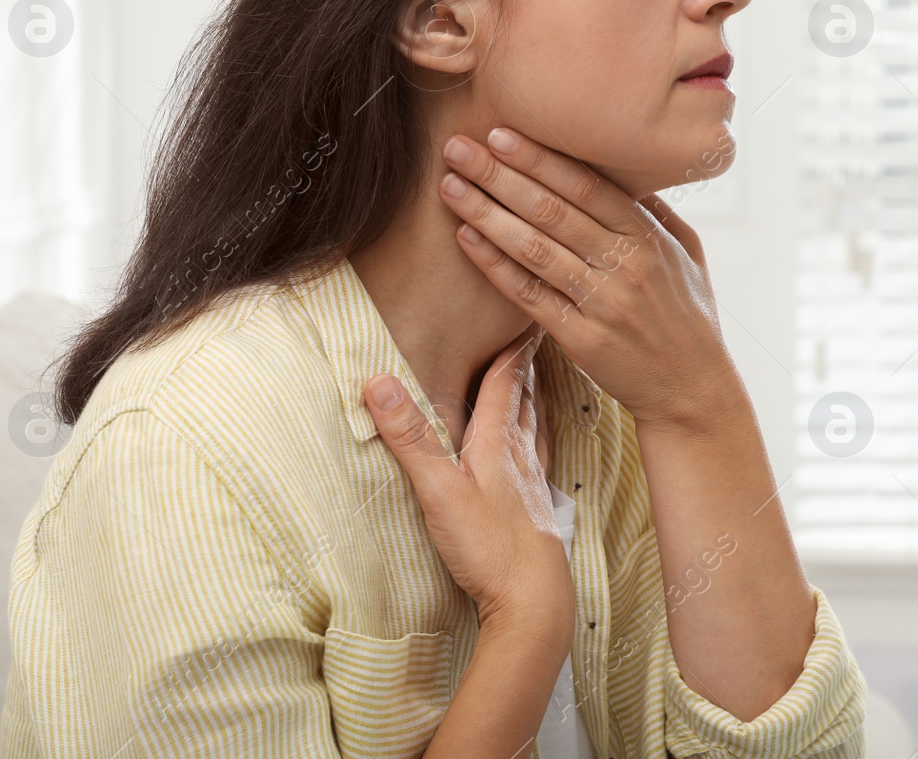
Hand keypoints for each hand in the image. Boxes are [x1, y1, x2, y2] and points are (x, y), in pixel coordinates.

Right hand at [362, 323, 572, 642]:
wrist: (536, 601)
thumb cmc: (490, 547)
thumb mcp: (439, 489)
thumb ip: (410, 437)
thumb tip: (378, 381)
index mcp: (500, 442)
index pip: (507, 381)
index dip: (512, 347)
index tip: (522, 315)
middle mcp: (522, 455)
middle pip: (527, 397)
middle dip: (526, 363)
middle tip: (532, 333)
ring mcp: (533, 483)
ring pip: (537, 426)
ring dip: (535, 397)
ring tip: (536, 380)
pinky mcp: (537, 510)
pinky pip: (539, 457)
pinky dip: (538, 437)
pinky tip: (535, 450)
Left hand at [436, 127, 737, 429]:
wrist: (692, 391)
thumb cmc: (688, 317)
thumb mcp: (689, 253)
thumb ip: (653, 211)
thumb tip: (622, 169)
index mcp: (649, 236)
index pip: (586, 185)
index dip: (539, 159)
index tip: (500, 134)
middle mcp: (626, 265)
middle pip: (551, 209)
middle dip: (499, 174)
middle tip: (458, 147)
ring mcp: (602, 303)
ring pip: (533, 248)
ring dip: (486, 213)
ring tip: (450, 186)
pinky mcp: (581, 339)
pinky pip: (529, 294)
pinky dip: (495, 265)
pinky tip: (467, 238)